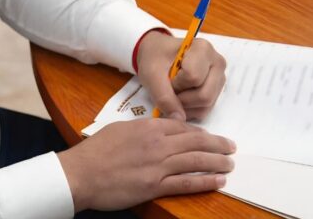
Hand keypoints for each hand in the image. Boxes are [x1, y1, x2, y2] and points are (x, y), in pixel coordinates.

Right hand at [57, 118, 234, 211]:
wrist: (82, 173)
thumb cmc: (95, 151)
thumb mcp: (119, 129)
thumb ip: (141, 128)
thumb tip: (156, 128)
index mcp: (147, 128)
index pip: (181, 127)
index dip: (199, 132)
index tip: (209, 136)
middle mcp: (157, 144)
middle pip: (195, 142)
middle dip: (216, 144)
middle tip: (231, 146)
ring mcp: (158, 166)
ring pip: (196, 161)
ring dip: (217, 162)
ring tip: (230, 163)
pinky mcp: (155, 186)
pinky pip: (186, 183)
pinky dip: (205, 181)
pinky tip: (218, 181)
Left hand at [136, 30, 225, 120]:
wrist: (156, 55)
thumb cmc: (155, 58)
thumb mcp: (152, 74)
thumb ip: (163, 96)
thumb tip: (178, 118)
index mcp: (203, 49)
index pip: (193, 78)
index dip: (176, 84)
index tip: (167, 78)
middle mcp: (217, 63)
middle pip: (204, 95)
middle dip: (182, 98)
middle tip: (169, 89)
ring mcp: (219, 78)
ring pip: (206, 104)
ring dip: (185, 105)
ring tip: (173, 92)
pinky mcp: (216, 91)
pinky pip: (206, 109)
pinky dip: (189, 109)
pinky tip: (179, 98)